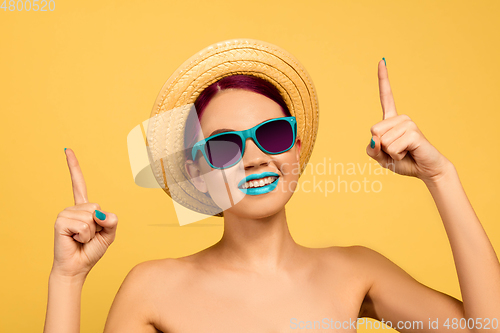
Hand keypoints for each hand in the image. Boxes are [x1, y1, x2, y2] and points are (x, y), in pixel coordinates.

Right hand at [51, 148, 117, 278]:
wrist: (77, 267)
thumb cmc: (91, 251)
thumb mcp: (108, 235)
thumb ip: (111, 221)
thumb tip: (102, 213)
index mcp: (83, 208)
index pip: (78, 183)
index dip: (73, 166)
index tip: (67, 149)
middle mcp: (73, 208)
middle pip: (97, 206)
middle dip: (99, 225)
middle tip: (89, 237)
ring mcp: (65, 213)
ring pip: (91, 216)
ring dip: (92, 232)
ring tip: (81, 239)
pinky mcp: (60, 221)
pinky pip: (84, 225)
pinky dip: (85, 235)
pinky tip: (75, 240)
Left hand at [366, 60, 451, 183]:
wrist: (426, 170)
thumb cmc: (404, 162)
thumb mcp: (381, 157)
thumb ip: (372, 149)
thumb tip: (375, 139)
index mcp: (392, 120)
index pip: (386, 97)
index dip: (383, 79)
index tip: (381, 60)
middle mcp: (400, 118)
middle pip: (374, 130)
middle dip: (381, 147)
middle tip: (397, 151)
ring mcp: (408, 123)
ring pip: (382, 140)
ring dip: (390, 153)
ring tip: (404, 152)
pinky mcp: (413, 132)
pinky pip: (392, 147)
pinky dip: (396, 156)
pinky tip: (408, 153)